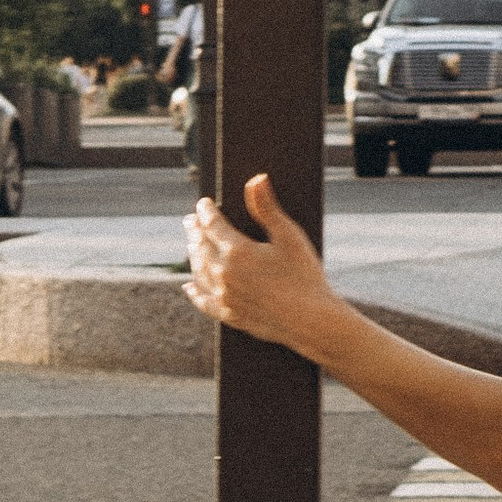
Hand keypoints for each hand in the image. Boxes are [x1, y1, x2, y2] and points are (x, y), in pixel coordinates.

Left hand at [184, 173, 338, 355]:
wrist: (312, 321)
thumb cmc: (305, 276)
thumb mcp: (289, 237)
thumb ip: (267, 208)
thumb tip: (256, 179)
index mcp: (237, 251)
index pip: (212, 224)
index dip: (206, 211)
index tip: (203, 203)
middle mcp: (224, 274)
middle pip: (200, 247)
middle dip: (195, 231)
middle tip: (190, 221)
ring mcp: (225, 297)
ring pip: (199, 272)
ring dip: (192, 256)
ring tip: (191, 245)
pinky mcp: (230, 316)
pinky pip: (204, 302)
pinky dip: (194, 292)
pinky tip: (189, 287)